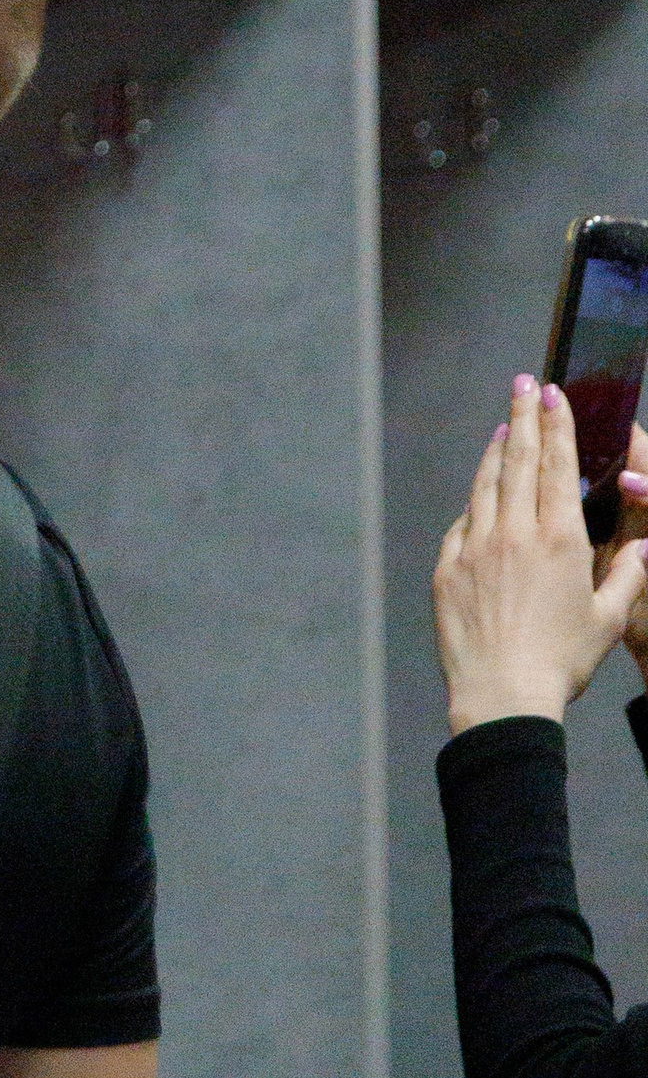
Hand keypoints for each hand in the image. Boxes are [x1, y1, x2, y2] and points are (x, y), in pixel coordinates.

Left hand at [434, 375, 647, 732]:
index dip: (558, 426)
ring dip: (498, 451)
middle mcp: (515, 532)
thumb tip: (646, 547)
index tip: (553, 394)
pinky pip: (462, 522)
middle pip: (520, 460)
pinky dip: (475, 499)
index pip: (559, 467)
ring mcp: (476, 545)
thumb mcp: (608, 619)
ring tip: (506, 427)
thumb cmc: (561, 660)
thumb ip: (627, 576)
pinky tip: (481, 492)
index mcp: (559, 539)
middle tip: (525, 384)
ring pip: (486, 484)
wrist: (502, 692)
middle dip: (525, 417)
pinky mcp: (449, 565)